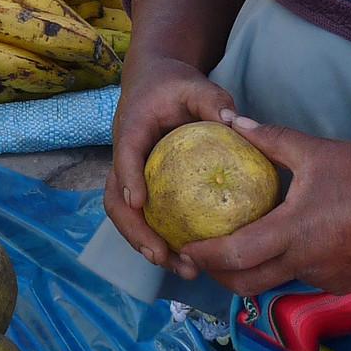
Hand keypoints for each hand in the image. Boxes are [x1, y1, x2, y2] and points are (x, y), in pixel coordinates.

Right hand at [104, 55, 234, 273]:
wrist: (155, 82)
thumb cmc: (174, 84)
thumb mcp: (194, 84)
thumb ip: (213, 100)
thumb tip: (234, 121)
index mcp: (131, 130)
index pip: (125, 155)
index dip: (129, 178)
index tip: (140, 202)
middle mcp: (124, 157)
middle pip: (116, 199)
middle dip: (135, 231)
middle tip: (161, 255)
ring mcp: (130, 175)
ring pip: (127, 215)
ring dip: (146, 244)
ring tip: (180, 268)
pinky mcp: (142, 187)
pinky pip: (146, 217)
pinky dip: (160, 240)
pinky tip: (189, 260)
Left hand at [182, 118, 350, 296]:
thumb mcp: (317, 151)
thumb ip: (271, 139)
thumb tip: (233, 122)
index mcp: (293, 232)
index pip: (235, 254)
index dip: (205, 254)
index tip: (185, 247)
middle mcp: (304, 263)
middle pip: (246, 284)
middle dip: (218, 275)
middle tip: (202, 258)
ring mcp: (324, 279)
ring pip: (275, 282)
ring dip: (253, 271)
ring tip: (240, 249)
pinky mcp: (343, 284)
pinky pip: (304, 279)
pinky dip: (287, 267)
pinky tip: (289, 245)